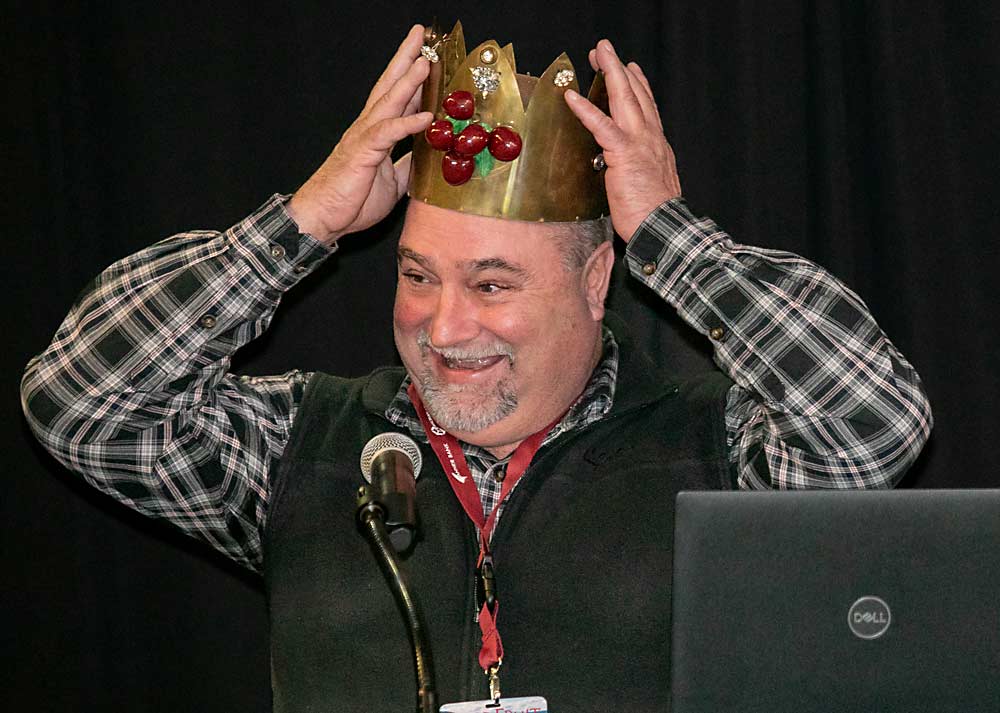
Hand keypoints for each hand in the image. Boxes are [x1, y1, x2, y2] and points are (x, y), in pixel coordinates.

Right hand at [287, 24, 433, 243]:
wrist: (323, 218)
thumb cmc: (352, 201)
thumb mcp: (392, 182)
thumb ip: (406, 165)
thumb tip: (424, 158)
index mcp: (375, 133)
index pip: (396, 96)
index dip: (412, 75)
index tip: (429, 55)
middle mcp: (368, 128)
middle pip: (389, 86)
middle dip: (406, 59)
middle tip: (422, 35)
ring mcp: (363, 138)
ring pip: (388, 102)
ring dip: (408, 81)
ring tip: (425, 62)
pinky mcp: (362, 154)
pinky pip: (387, 134)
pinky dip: (406, 123)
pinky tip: (425, 116)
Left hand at [564, 39, 680, 240]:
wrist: (663, 227)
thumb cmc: (653, 215)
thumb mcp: (647, 185)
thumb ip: (635, 170)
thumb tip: (621, 168)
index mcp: (656, 146)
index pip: (647, 109)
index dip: (638, 86)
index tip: (631, 69)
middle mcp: (651, 138)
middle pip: (636, 94)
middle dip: (620, 69)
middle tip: (606, 50)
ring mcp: (639, 143)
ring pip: (624, 99)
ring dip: (610, 72)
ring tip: (598, 54)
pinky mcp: (624, 154)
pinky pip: (602, 126)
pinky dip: (586, 109)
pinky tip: (572, 96)